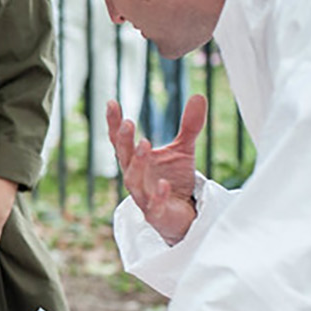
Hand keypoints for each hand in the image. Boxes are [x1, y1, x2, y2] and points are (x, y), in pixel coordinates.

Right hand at [106, 94, 205, 244]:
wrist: (181, 215)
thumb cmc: (174, 181)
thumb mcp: (183, 150)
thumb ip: (188, 126)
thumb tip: (199, 96)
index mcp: (135, 160)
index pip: (120, 140)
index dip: (113, 123)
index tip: (112, 103)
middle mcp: (134, 176)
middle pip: (123, 158)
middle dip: (123, 141)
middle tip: (128, 123)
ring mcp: (143, 196)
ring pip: (133, 180)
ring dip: (137, 163)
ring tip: (144, 143)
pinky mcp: (156, 213)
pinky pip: (154, 205)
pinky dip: (157, 195)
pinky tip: (164, 184)